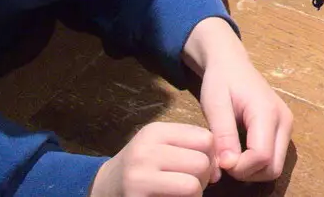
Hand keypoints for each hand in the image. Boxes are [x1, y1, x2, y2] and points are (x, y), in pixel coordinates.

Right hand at [90, 122, 217, 196]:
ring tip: (181, 194)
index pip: (206, 139)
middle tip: (190, 184)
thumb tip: (219, 167)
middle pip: (202, 163)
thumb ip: (190, 146)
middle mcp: (146, 151)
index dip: (212, 156)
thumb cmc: (141, 166)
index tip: (201, 167)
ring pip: (193, 186)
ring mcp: (139, 177)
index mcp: (155, 132)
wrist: (103, 188)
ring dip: (194, 194)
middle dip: (203, 178)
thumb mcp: (160, 145)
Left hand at [183, 17, 292, 180]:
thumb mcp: (216, 105)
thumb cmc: (221, 81)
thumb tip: (227, 166)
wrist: (231, 64)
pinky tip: (238, 152)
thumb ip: (223, 135)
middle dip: (247, 173)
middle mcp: (284, 121)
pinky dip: (256, 165)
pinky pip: (273, 159)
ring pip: (274, 167)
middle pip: (273, 168)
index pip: (262, 156)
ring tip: (229, 156)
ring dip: (251, 171)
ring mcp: (286, 126)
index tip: (218, 160)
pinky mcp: (283, 130)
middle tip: (224, 161)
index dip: (238, 167)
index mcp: (268, 112)